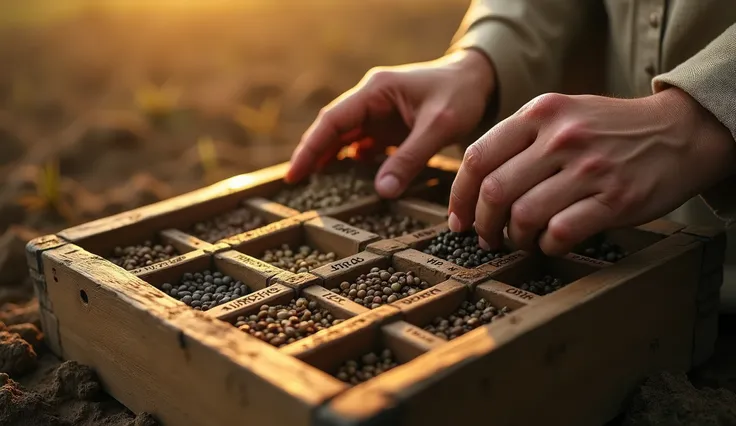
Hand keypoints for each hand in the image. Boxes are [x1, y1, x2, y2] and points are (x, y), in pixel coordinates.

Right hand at [286, 49, 495, 197]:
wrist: (480, 81)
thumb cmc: (461, 95)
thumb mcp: (438, 126)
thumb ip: (410, 157)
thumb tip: (382, 191)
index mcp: (375, 91)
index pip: (332, 120)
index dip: (311, 147)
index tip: (295, 173)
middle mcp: (371, 100)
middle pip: (332, 128)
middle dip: (313, 155)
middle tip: (295, 184)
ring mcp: (379, 113)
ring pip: (344, 137)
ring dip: (330, 158)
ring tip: (314, 185)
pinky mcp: (389, 126)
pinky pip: (362, 144)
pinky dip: (352, 161)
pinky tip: (347, 179)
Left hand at [449, 88, 735, 255]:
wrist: (676, 132)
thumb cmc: (607, 130)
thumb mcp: (561, 114)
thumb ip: (519, 139)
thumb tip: (473, 186)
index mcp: (540, 113)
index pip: (478, 158)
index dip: (459, 196)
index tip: (458, 219)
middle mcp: (561, 137)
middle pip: (495, 191)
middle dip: (483, 224)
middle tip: (487, 237)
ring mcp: (589, 168)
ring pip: (524, 215)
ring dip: (514, 238)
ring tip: (521, 241)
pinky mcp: (615, 199)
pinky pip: (560, 233)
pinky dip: (547, 246)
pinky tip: (551, 243)